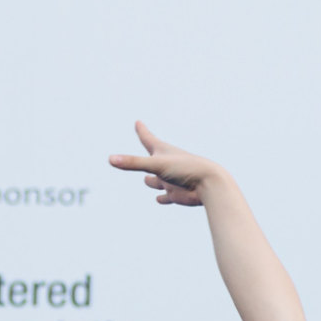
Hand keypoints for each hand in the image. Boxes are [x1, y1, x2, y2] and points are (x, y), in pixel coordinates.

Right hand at [110, 124, 226, 209]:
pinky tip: (160, 198)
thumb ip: (133, 163)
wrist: (209, 184)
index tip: (138, 122)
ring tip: (150, 180)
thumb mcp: (156, 164)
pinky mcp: (176, 194)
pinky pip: (166, 197)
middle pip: (150, 160)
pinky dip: (163, 198)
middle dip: (145, 157)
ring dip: (151, 182)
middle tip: (146, 144)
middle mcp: (166, 165)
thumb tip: (111, 159)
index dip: (142, 131)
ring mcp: (171, 179)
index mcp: (162, 152)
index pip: (148, 139)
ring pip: (155, 181)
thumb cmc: (185, 169)